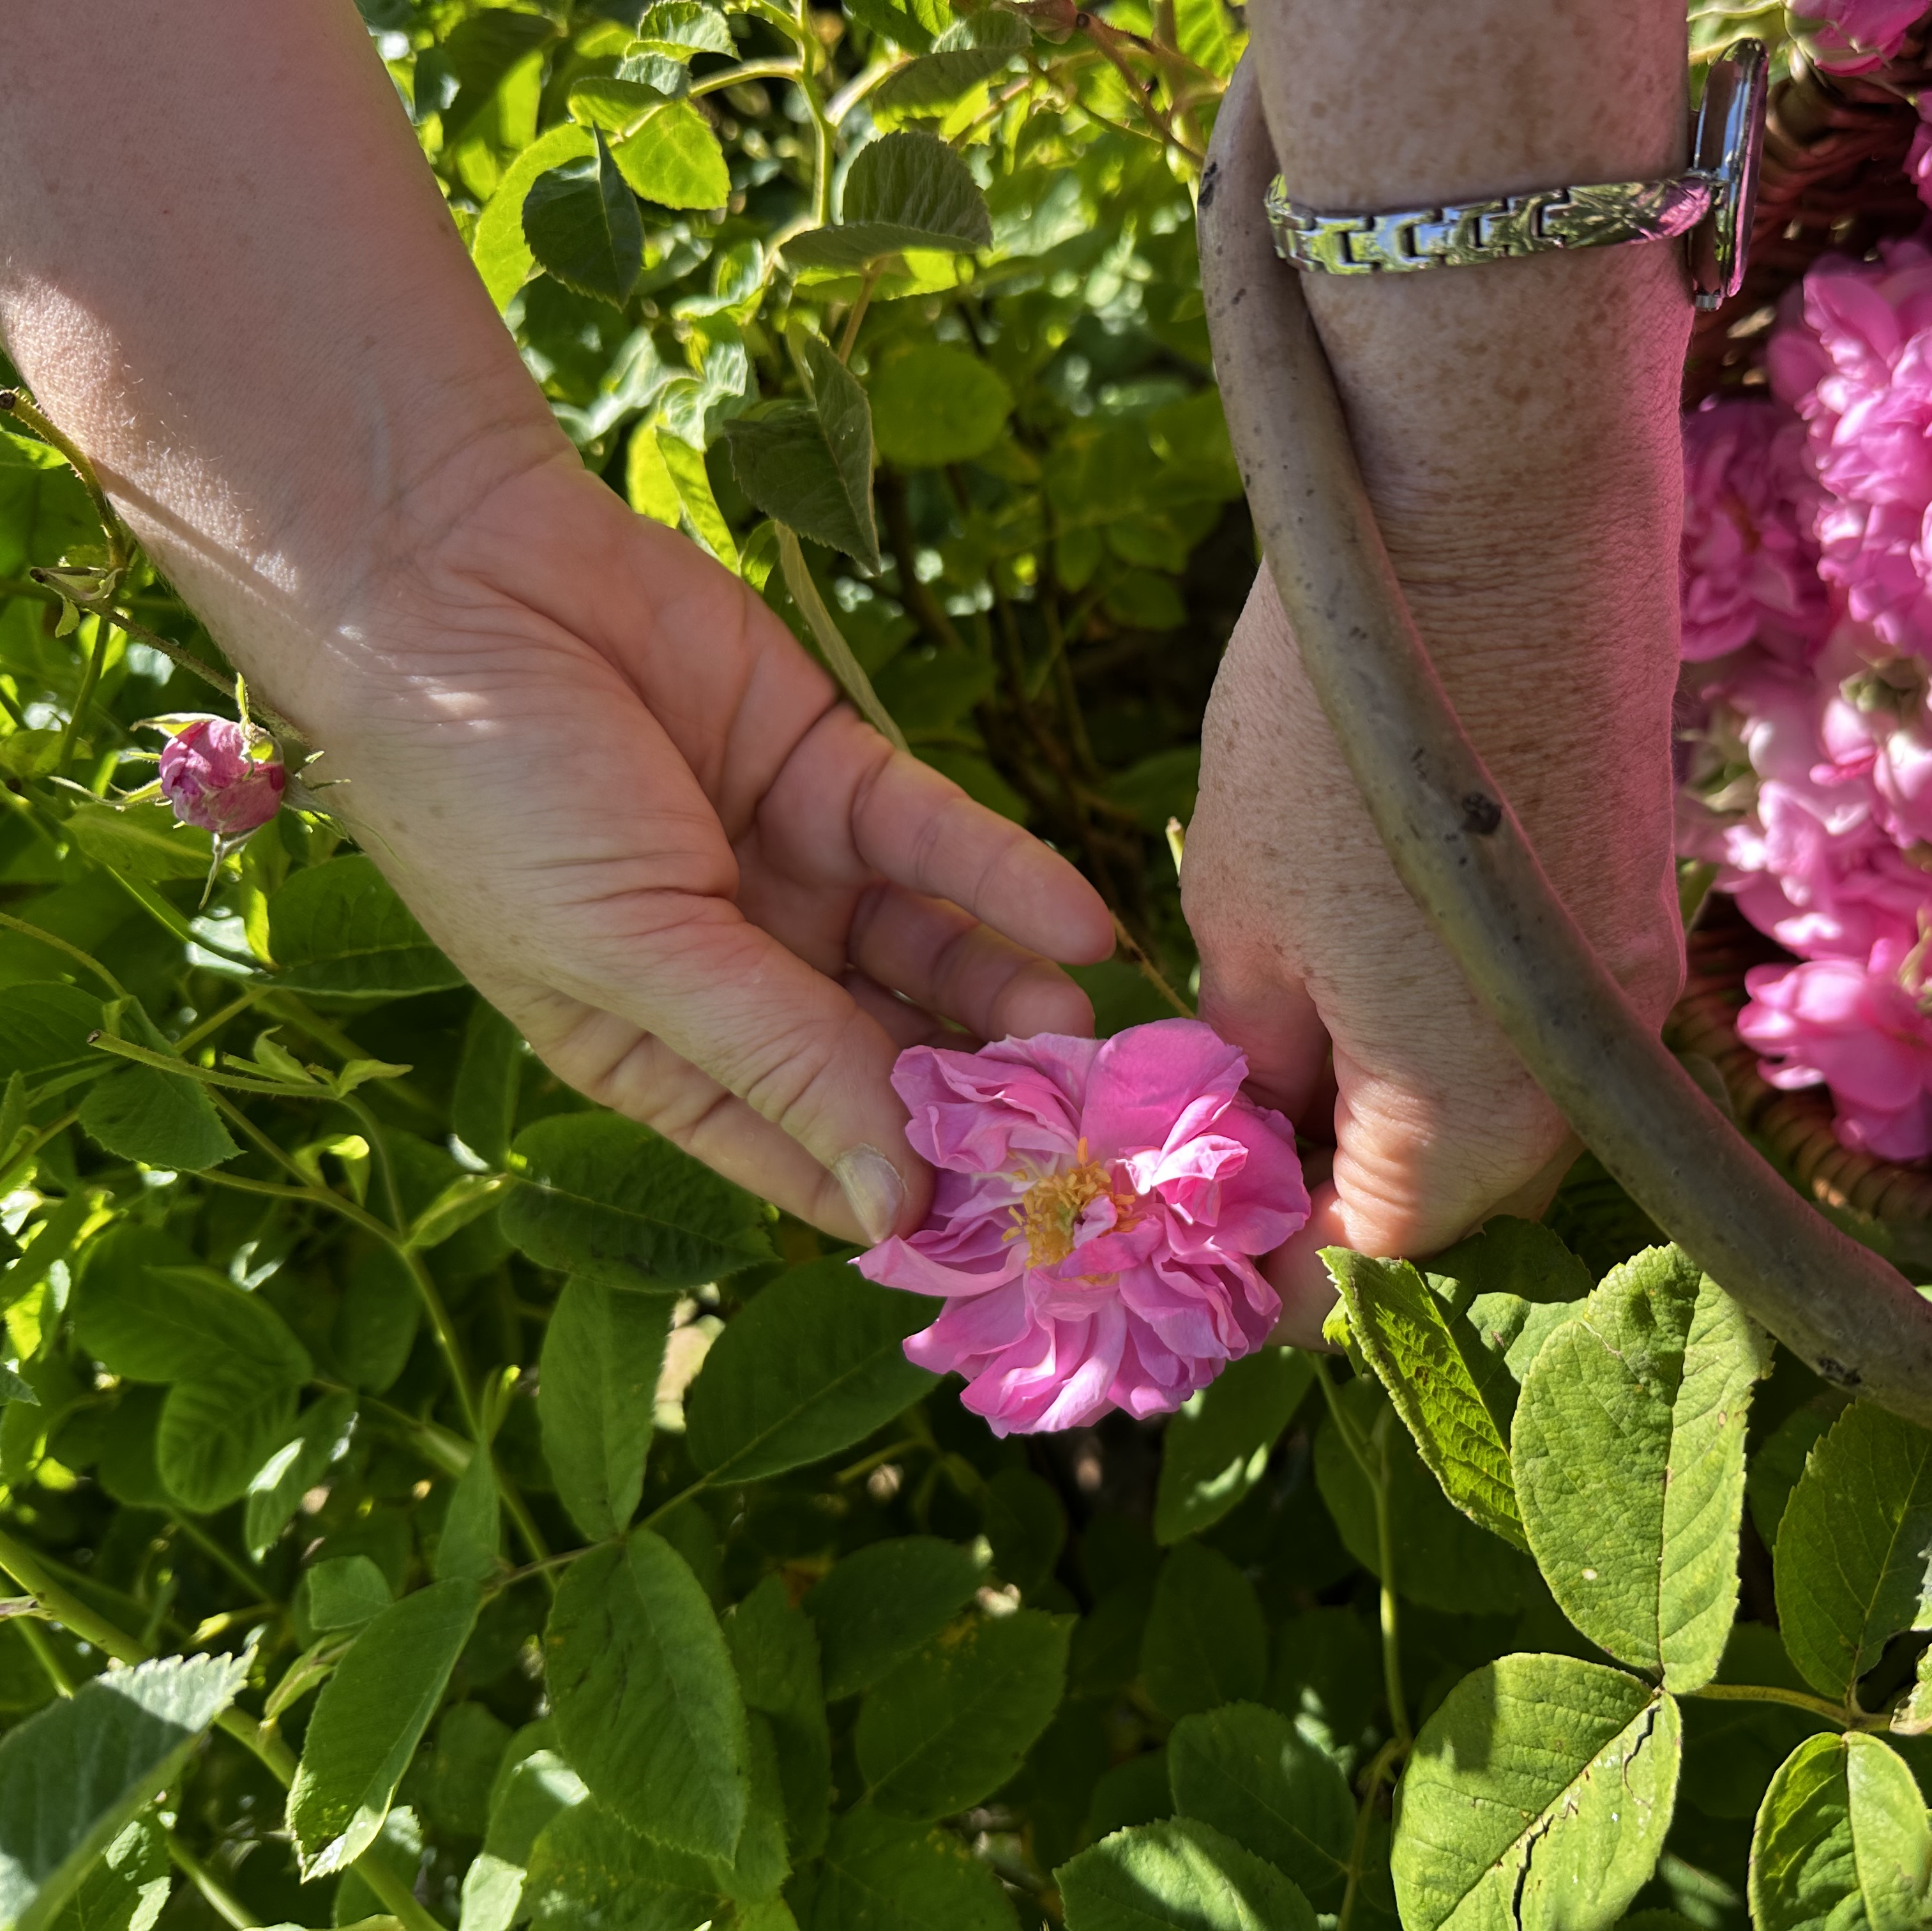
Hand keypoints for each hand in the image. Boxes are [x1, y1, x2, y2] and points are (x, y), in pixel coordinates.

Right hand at [289, 450, 1112, 1244]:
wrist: (450, 578)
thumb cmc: (493, 794)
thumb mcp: (633, 952)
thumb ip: (779, 1065)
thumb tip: (890, 1214)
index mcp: (658, 1050)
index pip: (808, 1149)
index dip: (904, 1188)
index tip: (1011, 1226)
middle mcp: (735, 973)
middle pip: (886, 1054)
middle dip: (977, 1088)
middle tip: (1078, 1117)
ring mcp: (790, 869)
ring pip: (927, 953)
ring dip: (1006, 989)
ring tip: (1078, 1019)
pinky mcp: (833, 768)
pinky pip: (939, 840)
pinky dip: (1010, 879)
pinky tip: (1084, 921)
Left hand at [1186, 567, 1682, 1341]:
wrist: (1501, 517)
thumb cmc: (1334, 722)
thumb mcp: (1240, 910)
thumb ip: (1251, 1055)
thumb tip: (1251, 1122)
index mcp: (1463, 1120)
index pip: (1361, 1266)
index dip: (1268, 1263)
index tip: (1196, 1226)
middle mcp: (1574, 1086)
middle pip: (1448, 1202)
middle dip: (1337, 1185)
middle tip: (1230, 1119)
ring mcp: (1626, 998)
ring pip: (1502, 1114)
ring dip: (1403, 1104)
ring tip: (1293, 1028)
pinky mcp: (1637, 913)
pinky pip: (1541, 1025)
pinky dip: (1460, 1026)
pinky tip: (1377, 950)